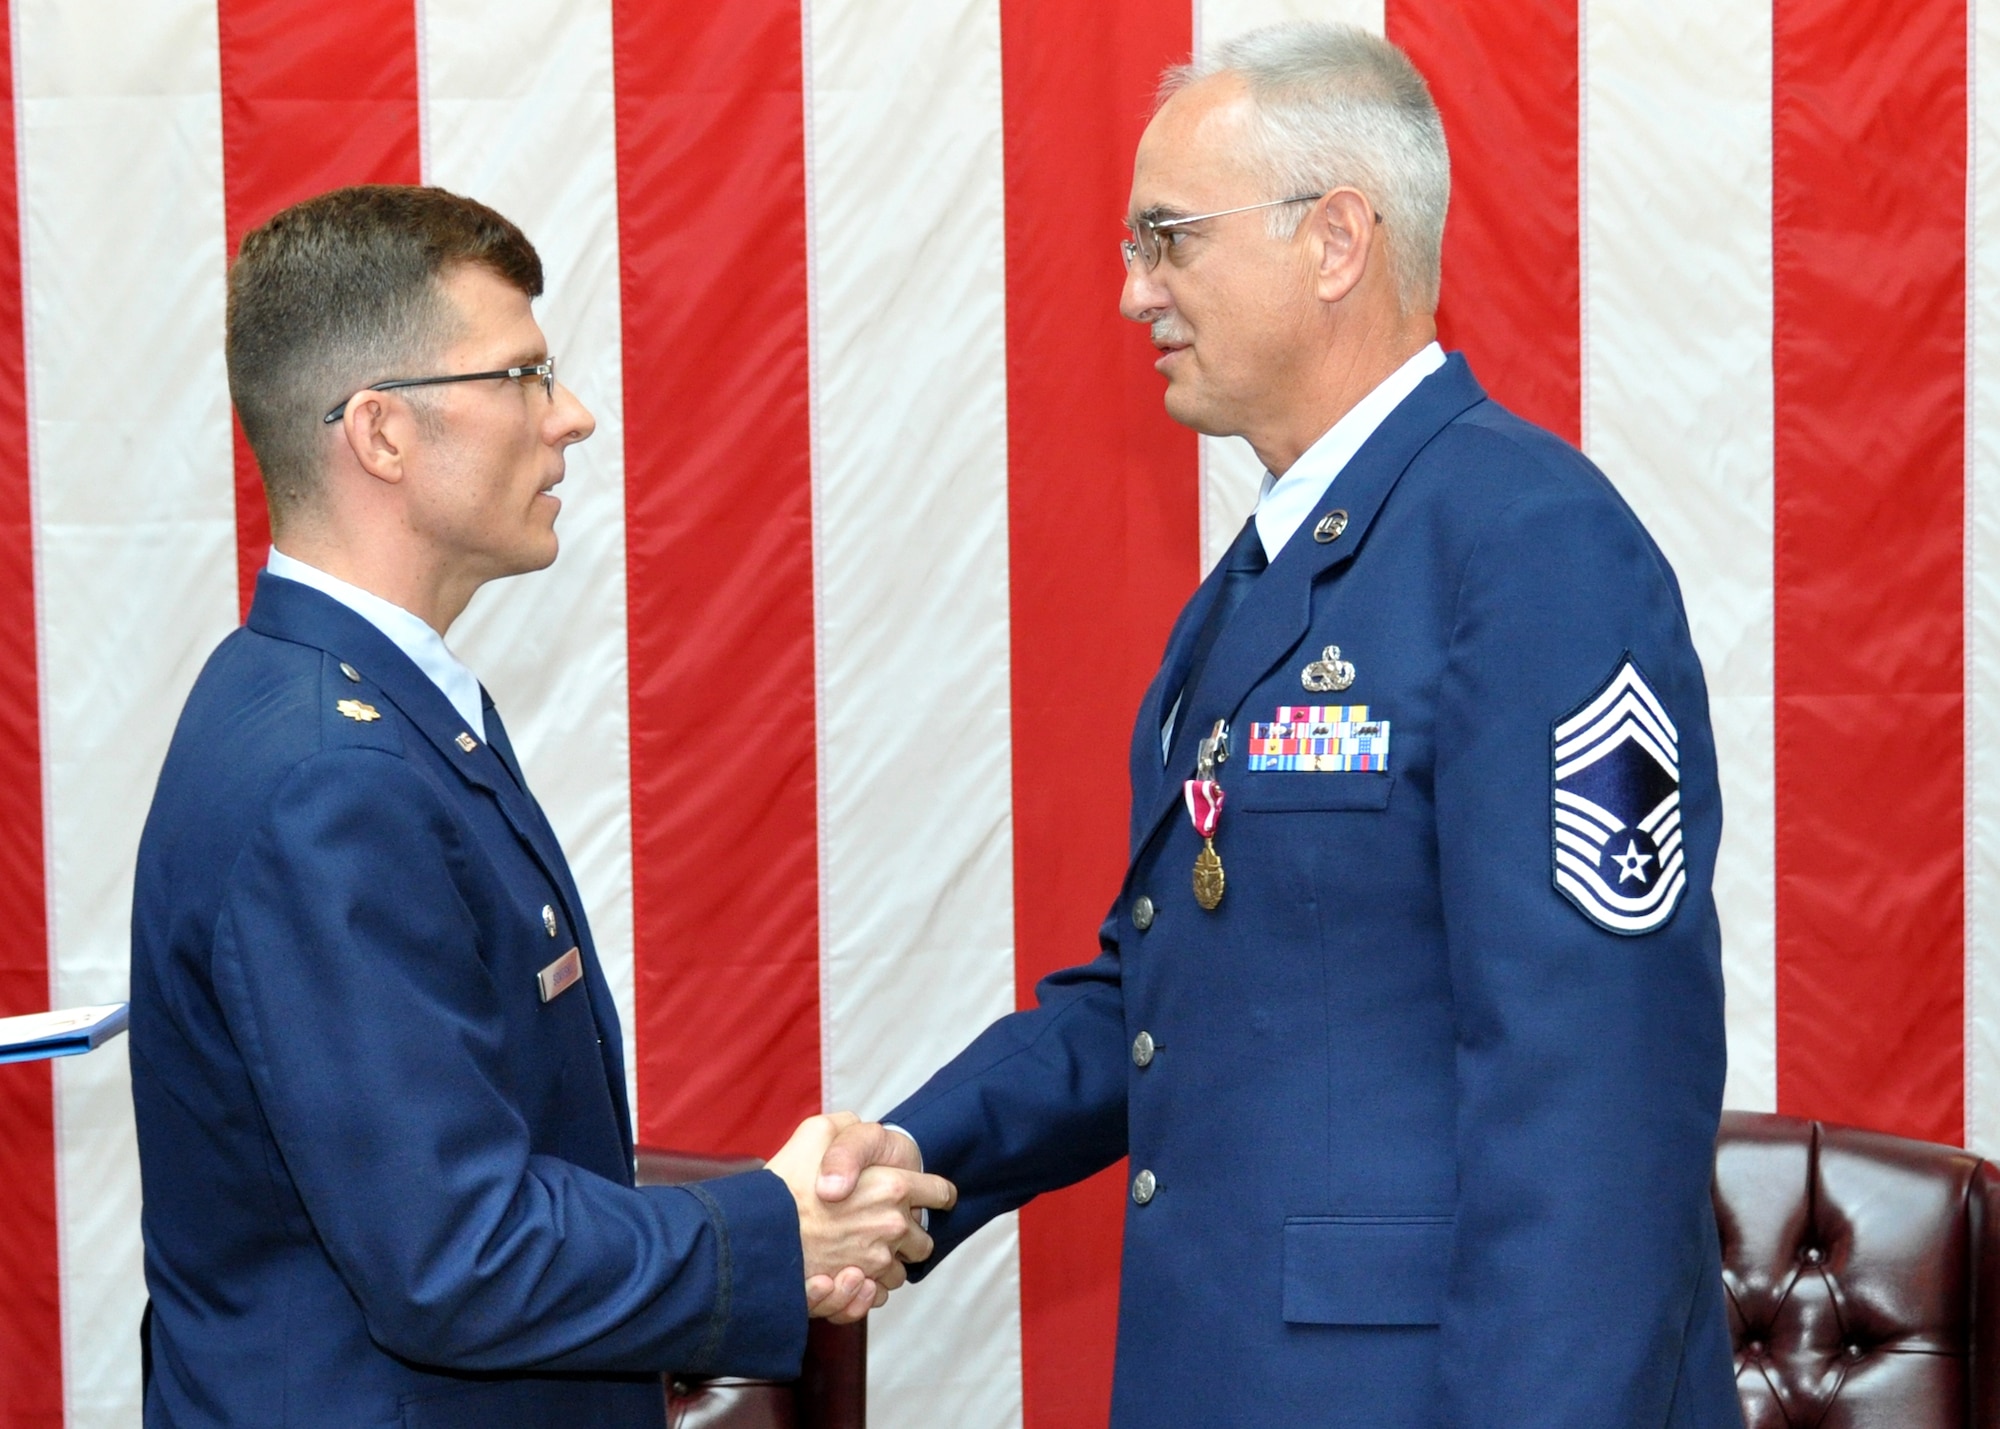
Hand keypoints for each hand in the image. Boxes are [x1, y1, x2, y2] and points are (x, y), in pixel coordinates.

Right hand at [803, 1119, 931, 1317]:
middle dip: (908, 1235)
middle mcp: (892, 1226)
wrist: (754, 1234)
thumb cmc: (785, 1183)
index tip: (926, 1197)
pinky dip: (867, 1289)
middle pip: (924, 1240)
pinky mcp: (857, 1290)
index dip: (934, 1194)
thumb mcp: (817, 1131)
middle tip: (879, 1226)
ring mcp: (876, 1261)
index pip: (940, 1193)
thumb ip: (850, 1127)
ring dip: (885, 1263)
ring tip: (857, 1250)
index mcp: (893, 1186)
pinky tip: (848, 1273)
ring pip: (899, 1270)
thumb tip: (861, 1129)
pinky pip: (877, 1295)